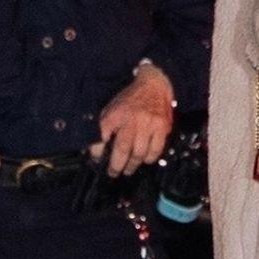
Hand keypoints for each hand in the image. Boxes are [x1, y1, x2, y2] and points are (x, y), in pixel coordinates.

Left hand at [92, 62, 173, 176]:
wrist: (154, 85)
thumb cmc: (131, 99)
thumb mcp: (112, 108)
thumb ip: (105, 127)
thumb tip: (98, 149)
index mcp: (116, 114)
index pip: (102, 136)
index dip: (97, 151)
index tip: (96, 160)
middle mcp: (132, 120)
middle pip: (123, 149)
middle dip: (117, 165)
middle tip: (114, 172)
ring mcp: (149, 124)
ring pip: (140, 153)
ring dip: (133, 164)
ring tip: (129, 169)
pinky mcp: (162, 127)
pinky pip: (156, 149)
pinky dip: (150, 158)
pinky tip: (145, 159)